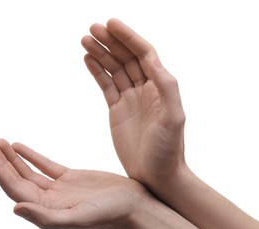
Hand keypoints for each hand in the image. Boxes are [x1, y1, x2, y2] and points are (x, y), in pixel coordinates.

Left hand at [0, 139, 148, 228]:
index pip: (15, 189)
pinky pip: (46, 165)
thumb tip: (15, 208)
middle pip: (18, 179)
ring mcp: (59, 188)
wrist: (133, 204)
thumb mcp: (78, 218)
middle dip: (1, 163)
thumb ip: (46, 217)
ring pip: (29, 171)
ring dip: (13, 157)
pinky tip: (20, 146)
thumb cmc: (110, 214)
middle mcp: (49, 200)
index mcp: (47, 210)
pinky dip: (32, 155)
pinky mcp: (70, 177)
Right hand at [82, 18, 186, 185]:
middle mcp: (146, 89)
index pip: (144, 53)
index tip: (110, 24)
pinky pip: (107, 85)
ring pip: (115, 69)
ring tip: (85, 40)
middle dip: (111, 41)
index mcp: (160, 87)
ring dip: (101, 53)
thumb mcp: (173, 119)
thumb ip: (166, 88)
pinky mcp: (118, 109)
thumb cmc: (168, 151)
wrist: (156, 175)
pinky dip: (97, 72)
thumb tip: (153, 61)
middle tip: (92, 28)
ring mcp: (130, 99)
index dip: (128, 37)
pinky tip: (88, 60)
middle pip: (127, 57)